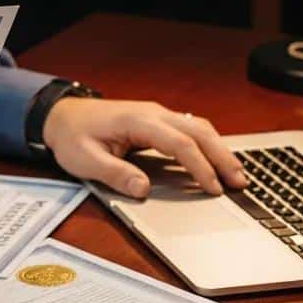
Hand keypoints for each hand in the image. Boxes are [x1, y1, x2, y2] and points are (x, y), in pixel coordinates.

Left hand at [42, 99, 246, 198]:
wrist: (62, 115)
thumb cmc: (73, 136)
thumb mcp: (86, 160)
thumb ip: (115, 174)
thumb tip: (143, 189)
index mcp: (137, 120)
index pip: (179, 142)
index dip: (199, 166)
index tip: (212, 187)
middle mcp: (153, 113)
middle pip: (198, 131)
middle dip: (222, 156)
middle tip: (240, 182)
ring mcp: (158, 115)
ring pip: (199, 128)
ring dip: (219, 150)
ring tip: (236, 176)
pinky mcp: (158, 122)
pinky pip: (190, 130)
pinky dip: (208, 145)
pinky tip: (217, 162)